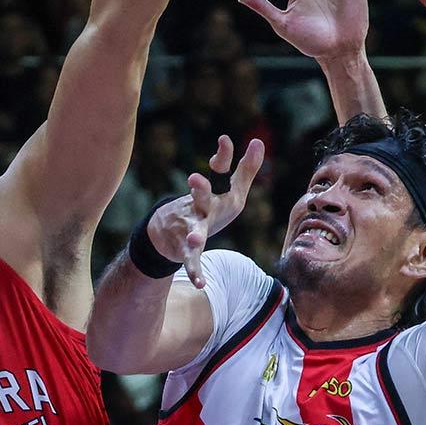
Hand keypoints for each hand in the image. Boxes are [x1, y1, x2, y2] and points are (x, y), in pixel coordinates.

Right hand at [149, 135, 267, 288]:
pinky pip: (191, 262)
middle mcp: (199, 208)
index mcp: (212, 194)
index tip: (224, 140)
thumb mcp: (228, 192)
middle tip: (194, 179)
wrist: (166, 233)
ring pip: (193, 230)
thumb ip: (244, 169)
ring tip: (197, 240)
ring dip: (195, 235)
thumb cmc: (205, 210)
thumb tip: (259, 142)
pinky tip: (200, 284)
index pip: (217, 173)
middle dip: (199, 188)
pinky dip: (195, 272)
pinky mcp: (185, 250)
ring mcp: (190, 229)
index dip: (222, 158)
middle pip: (200, 197)